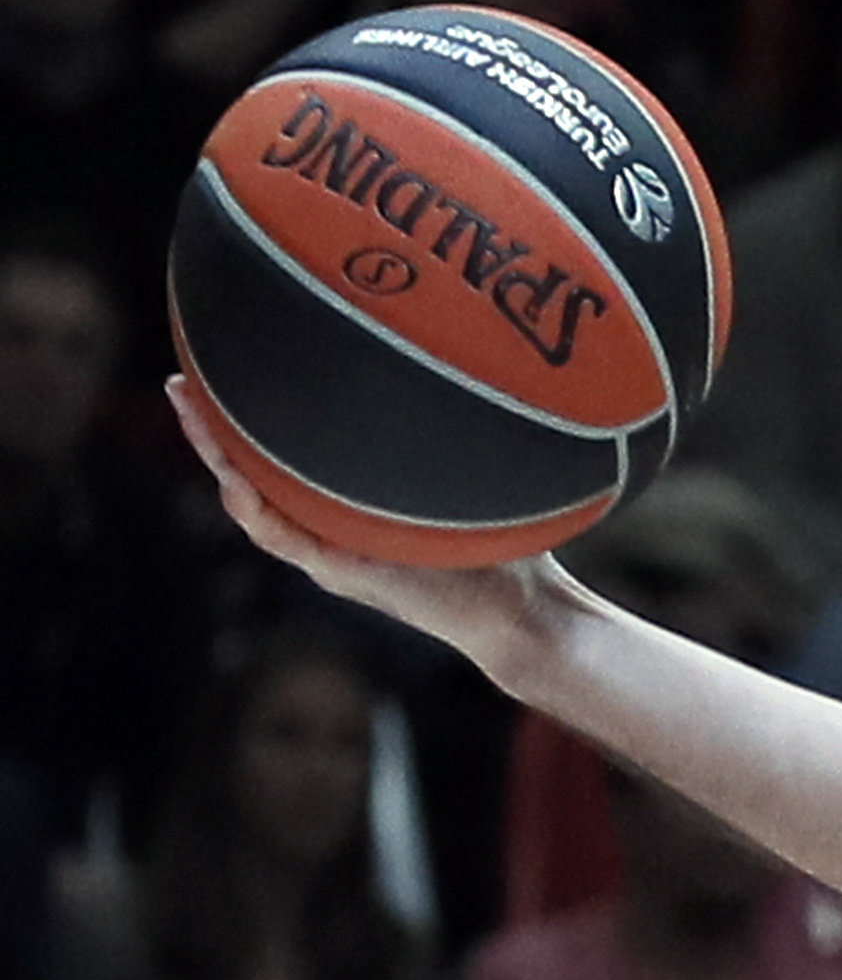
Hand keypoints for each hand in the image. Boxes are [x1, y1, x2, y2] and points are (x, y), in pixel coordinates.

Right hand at [167, 378, 568, 672]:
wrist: (523, 612)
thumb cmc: (506, 544)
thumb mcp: (468, 480)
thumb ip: (446, 442)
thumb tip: (458, 368)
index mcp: (349, 510)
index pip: (287, 459)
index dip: (253, 421)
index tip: (229, 371)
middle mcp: (330, 531)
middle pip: (255, 475)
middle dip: (213, 431)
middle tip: (180, 383)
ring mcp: (331, 555)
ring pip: (253, 504)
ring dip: (219, 460)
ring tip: (189, 411)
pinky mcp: (345, 577)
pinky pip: (284, 540)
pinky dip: (256, 509)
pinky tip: (234, 480)